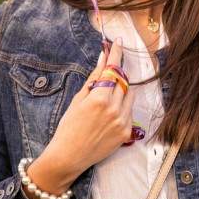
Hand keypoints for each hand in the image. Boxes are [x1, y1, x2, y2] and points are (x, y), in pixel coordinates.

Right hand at [27, 38, 133, 198]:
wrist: (69, 156)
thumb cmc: (68, 127)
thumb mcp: (78, 100)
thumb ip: (94, 79)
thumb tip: (103, 59)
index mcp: (100, 98)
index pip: (113, 69)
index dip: (116, 53)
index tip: (119, 42)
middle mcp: (114, 108)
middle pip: (123, 80)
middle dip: (118, 72)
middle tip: (110, 69)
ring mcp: (123, 121)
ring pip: (130, 94)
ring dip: (122, 89)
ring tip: (107, 95)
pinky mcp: (126, 132)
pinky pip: (130, 110)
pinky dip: (123, 106)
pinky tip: (109, 112)